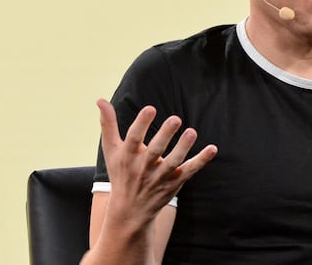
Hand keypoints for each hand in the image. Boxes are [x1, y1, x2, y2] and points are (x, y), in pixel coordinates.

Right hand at [97, 99, 217, 224]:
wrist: (129, 211)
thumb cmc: (120, 173)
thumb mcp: (111, 150)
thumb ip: (108, 124)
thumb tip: (100, 100)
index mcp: (128, 156)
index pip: (134, 139)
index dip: (141, 124)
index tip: (150, 108)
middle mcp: (143, 168)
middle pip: (155, 151)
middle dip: (165, 135)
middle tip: (175, 119)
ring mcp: (160, 177)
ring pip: (173, 162)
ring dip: (183, 148)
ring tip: (192, 132)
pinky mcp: (174, 183)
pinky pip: (189, 171)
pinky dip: (201, 161)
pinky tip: (212, 148)